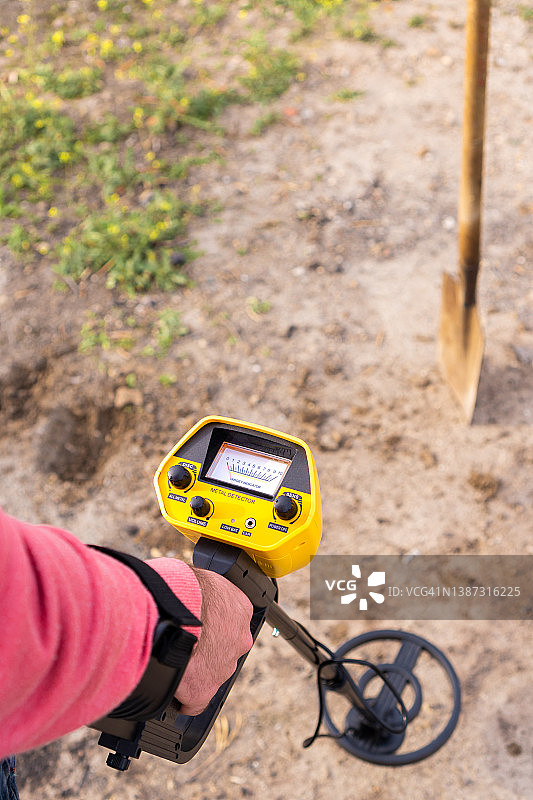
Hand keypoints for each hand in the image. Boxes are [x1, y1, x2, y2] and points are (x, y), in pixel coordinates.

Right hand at [175, 568, 252, 715]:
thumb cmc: (184, 586)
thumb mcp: (201, 579)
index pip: (229, 622)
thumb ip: (202, 591)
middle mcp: (239, 638)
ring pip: (210, 672)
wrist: (177, 606)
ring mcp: (224, 665)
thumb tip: (186, 588)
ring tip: (172, 658)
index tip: (199, 626)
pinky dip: (183, 696)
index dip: (212, 626)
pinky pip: (194, 700)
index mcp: (239, 608)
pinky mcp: (203, 689)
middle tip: (184, 641)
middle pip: (223, 648)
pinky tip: (171, 687)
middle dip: (206, 647)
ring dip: (195, 668)